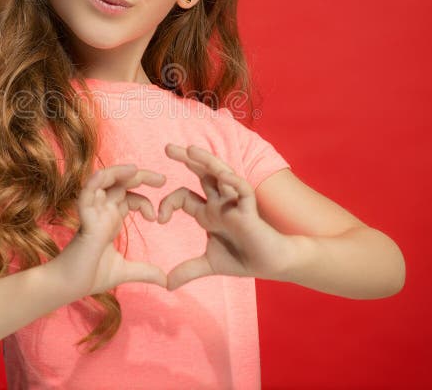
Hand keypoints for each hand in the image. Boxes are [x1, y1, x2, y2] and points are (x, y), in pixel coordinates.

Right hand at [55, 164, 167, 298]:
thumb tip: (166, 281)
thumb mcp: (125, 271)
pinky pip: (86, 195)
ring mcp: (93, 214)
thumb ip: (145, 271)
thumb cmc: (89, 277)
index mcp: (110, 220)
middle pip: (119, 183)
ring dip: (118, 172)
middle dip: (140, 177)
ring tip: (136, 170)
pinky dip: (93, 183)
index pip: (128, 197)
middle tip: (163, 179)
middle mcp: (102, 212)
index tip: (158, 218)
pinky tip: (102, 174)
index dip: (145, 201)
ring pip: (103, 182)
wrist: (69, 288)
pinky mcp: (84, 221)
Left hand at [159, 144, 295, 290]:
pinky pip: (243, 190)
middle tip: (167, 147)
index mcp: (208, 213)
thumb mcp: (209, 264)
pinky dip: (234, 182)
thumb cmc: (244, 259)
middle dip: (185, 160)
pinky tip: (223, 176)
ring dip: (207, 161)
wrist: (272, 264)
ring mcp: (235, 204)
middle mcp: (219, 203)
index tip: (159, 219)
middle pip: (201, 174)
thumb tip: (166, 284)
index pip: (182, 197)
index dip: (168, 203)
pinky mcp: (251, 210)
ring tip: (191, 150)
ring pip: (221, 175)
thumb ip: (187, 271)